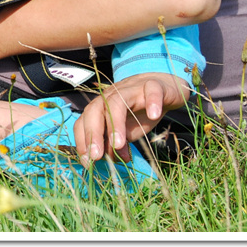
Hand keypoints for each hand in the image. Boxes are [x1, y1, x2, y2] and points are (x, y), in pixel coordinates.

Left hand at [73, 72, 190, 165]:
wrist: (164, 90)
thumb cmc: (140, 112)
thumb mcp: (127, 132)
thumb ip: (116, 144)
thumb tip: (111, 159)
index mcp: (101, 107)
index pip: (84, 121)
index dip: (82, 140)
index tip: (87, 161)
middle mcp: (112, 96)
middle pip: (95, 109)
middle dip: (93, 133)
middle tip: (96, 156)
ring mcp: (132, 89)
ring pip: (118, 100)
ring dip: (116, 122)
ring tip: (118, 144)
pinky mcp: (154, 85)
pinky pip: (152, 90)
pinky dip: (152, 102)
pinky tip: (153, 115)